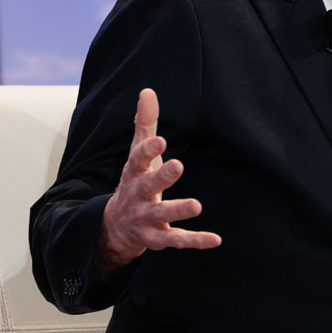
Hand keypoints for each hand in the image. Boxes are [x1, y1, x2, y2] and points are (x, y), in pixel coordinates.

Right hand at [95, 88, 221, 275]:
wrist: (115, 227)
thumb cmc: (135, 180)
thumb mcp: (138, 153)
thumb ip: (145, 124)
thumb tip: (148, 91)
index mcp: (134, 173)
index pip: (138, 159)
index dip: (149, 150)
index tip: (161, 140)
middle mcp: (138, 195)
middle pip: (149, 186)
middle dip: (162, 177)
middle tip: (178, 165)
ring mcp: (146, 218)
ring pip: (161, 216)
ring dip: (178, 211)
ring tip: (197, 205)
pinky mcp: (158, 238)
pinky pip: (177, 240)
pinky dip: (195, 240)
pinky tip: (215, 239)